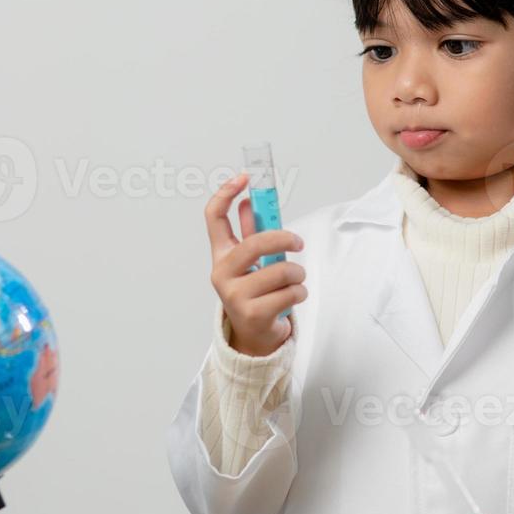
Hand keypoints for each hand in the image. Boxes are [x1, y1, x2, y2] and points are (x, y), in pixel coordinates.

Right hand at [205, 172, 307, 356]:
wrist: (255, 336)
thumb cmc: (256, 292)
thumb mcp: (253, 262)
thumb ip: (252, 233)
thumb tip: (251, 200)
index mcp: (221, 255)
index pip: (213, 217)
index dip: (225, 193)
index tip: (244, 178)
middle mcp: (222, 274)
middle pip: (254, 244)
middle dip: (284, 240)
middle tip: (298, 243)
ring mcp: (234, 296)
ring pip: (280, 271)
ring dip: (297, 274)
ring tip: (296, 280)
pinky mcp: (252, 314)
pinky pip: (289, 293)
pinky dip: (299, 292)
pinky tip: (293, 297)